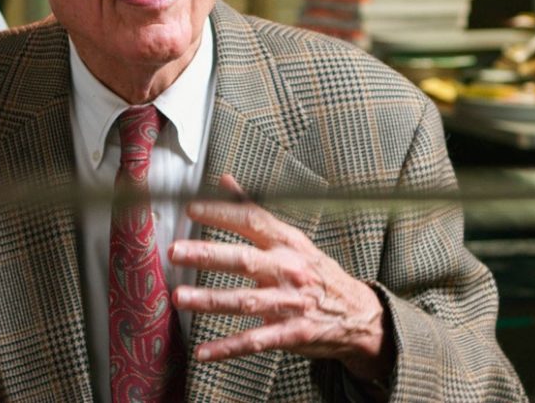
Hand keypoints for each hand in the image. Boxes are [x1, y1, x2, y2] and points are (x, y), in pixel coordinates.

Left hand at [169, 175, 393, 381]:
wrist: (358, 313)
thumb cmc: (317, 272)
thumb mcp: (292, 239)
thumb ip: (255, 212)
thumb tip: (224, 181)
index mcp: (288, 244)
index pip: (253, 222)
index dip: (222, 213)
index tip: (192, 208)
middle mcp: (289, 270)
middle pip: (245, 260)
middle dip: (208, 255)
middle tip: (176, 251)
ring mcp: (291, 303)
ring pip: (245, 301)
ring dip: (210, 300)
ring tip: (180, 297)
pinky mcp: (292, 333)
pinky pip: (255, 341)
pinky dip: (228, 348)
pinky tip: (203, 351)